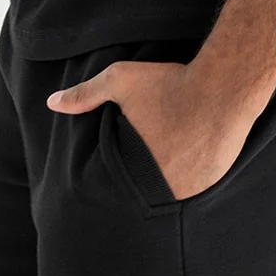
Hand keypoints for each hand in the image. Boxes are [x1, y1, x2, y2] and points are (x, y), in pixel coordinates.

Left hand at [47, 60, 261, 202]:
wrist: (224, 87)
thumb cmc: (171, 84)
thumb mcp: (122, 82)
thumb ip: (86, 95)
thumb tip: (52, 103)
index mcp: (134, 169)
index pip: (118, 186)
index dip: (119, 177)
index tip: (122, 168)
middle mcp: (163, 188)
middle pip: (145, 194)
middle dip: (143, 182)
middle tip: (147, 165)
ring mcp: (190, 190)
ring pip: (172, 194)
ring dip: (168, 185)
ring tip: (168, 165)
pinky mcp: (212, 184)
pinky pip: (196, 191)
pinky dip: (191, 180)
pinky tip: (190, 164)